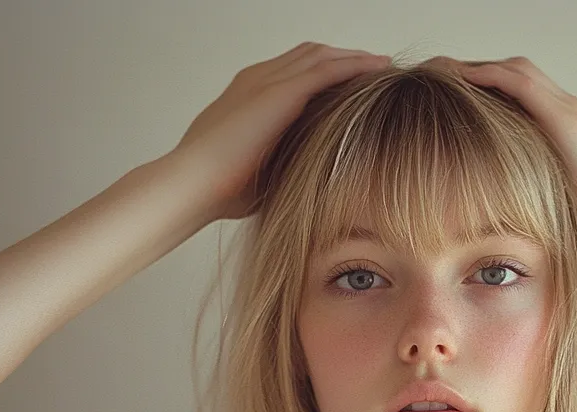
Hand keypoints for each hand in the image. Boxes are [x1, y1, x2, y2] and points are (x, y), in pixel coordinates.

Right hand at [171, 42, 390, 221]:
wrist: (194, 184)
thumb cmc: (221, 190)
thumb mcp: (260, 171)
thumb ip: (282, 162)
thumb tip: (307, 181)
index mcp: (251, 96)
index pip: (295, 73)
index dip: (326, 74)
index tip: (353, 85)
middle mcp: (258, 79)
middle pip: (310, 55)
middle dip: (344, 58)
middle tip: (375, 67)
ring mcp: (266, 81)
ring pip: (320, 56)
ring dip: (354, 57)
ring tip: (382, 63)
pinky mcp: (278, 91)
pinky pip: (325, 69)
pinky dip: (354, 65)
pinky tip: (377, 68)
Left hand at [426, 56, 576, 255]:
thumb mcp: (552, 207)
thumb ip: (532, 196)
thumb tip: (503, 216)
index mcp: (568, 130)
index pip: (521, 93)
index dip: (487, 89)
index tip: (452, 98)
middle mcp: (570, 112)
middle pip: (515, 73)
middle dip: (476, 71)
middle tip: (438, 75)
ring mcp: (570, 112)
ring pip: (515, 70)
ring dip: (475, 67)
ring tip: (440, 70)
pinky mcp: (566, 120)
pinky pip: (519, 83)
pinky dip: (487, 75)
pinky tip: (458, 78)